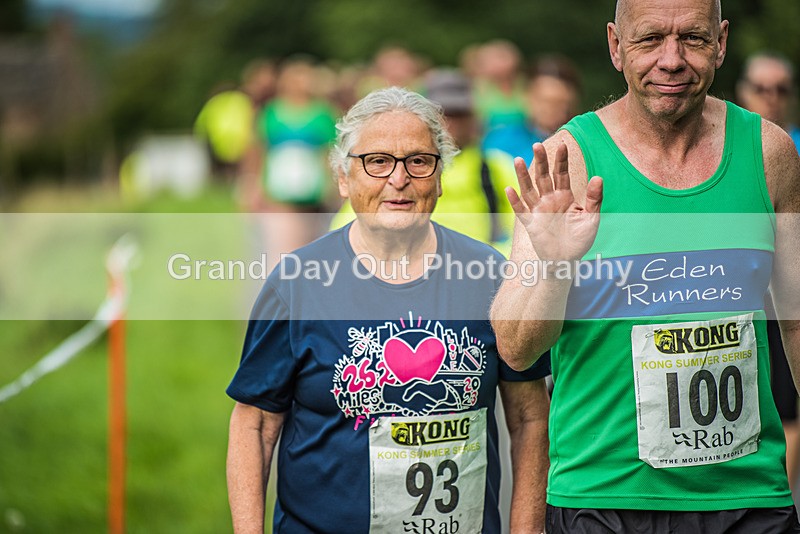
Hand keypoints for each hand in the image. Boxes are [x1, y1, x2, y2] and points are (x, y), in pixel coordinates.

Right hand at [506, 142, 602, 261]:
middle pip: (543, 177)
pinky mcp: (531, 224)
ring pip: (529, 190)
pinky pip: (521, 211)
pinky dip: (515, 201)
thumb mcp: (592, 218)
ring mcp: (539, 211)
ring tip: (517, 159)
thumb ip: (595, 199)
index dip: (561, 160)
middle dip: (540, 161)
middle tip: (536, 145)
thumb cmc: (580, 240)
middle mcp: (550, 200)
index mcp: (565, 196)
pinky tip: (510, 190)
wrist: (567, 261)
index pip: (562, 174)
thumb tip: (598, 177)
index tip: (563, 145)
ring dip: (523, 176)